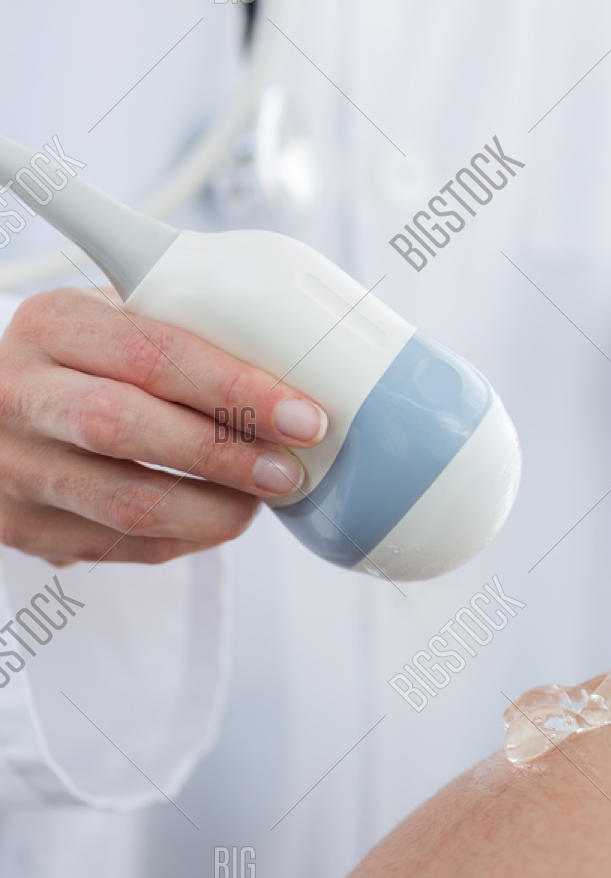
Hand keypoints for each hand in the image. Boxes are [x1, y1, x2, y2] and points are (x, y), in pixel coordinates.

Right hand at [0, 287, 327, 565]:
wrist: (11, 408)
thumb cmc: (99, 361)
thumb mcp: (129, 323)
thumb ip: (195, 340)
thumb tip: (304, 385)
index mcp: (52, 324)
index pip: (150, 353)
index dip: (234, 390)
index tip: (302, 418)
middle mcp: (17, 392)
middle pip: (124, 427)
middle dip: (223, 455)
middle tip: (287, 472)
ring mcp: (13, 465)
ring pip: (127, 503)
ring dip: (214, 509)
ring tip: (263, 498)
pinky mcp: (22, 526)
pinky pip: (123, 545)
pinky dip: (188, 537)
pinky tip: (222, 516)